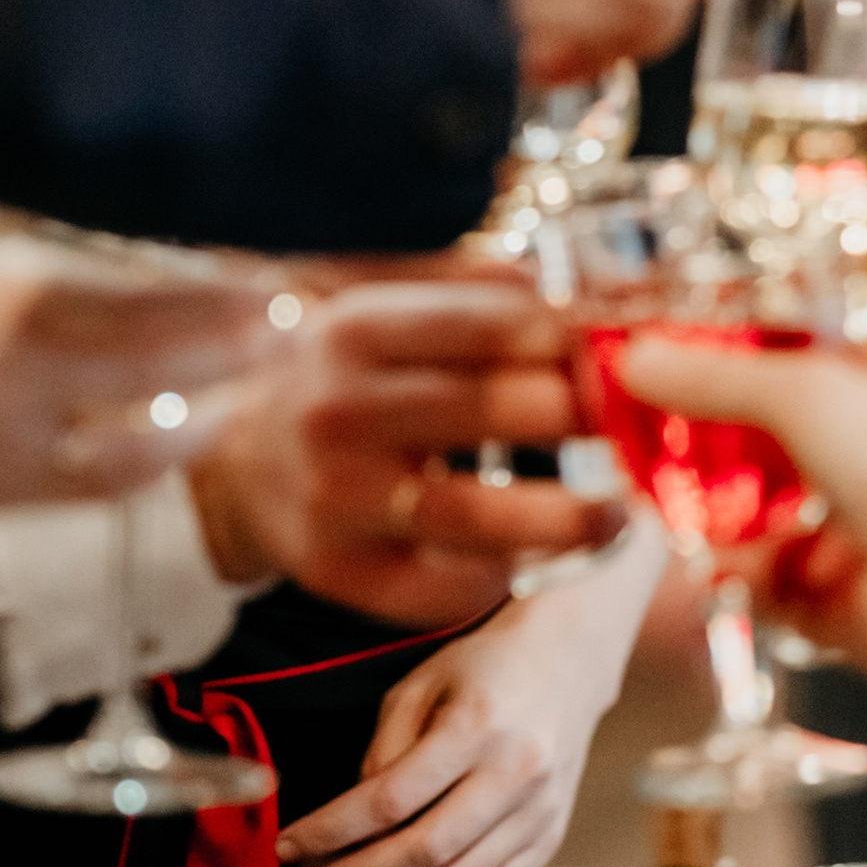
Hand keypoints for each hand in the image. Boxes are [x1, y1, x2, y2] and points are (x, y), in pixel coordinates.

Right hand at [0, 197, 275, 533]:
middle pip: (168, 353)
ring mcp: (8, 444)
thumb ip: (24, 224)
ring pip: (150, 429)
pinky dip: (160, 453)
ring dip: (217, 398)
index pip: (143, 281)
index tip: (267, 260)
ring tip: (259, 367)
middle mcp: (12, 371)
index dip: (220, 278)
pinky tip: (195, 424)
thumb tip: (119, 217)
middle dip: (242, 334)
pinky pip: (107, 482)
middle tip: (292, 310)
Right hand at [189, 278, 624, 624]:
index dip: (570, 342)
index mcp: (354, 330)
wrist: (240, 467)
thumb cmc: (339, 380)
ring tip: (616, 515)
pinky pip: (439, 588)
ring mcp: (333, 496)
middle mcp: (338, 409)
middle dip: (577, 419)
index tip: (614, 357)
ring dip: (564, 519)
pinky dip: (497, 578)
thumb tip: (586, 278)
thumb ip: (475, 289)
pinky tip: (530, 562)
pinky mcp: (336, 572)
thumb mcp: (383, 310)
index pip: (491, 326)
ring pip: (475, 515)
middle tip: (626, 428)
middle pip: (493, 410)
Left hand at [275, 578, 633, 866]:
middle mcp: (516, 775)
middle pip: (423, 853)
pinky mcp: (549, 838)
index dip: (330, 831)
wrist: (566, 663)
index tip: (288, 845)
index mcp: (478, 727)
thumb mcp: (418, 685)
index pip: (389, 800)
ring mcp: (539, 813)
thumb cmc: (483, 666)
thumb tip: (354, 818)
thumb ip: (383, 751)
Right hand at [620, 331, 866, 687]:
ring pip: (778, 521)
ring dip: (729, 523)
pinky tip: (716, 565)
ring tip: (674, 507)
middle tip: (664, 448)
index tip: (677, 373)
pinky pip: (781, 588)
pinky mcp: (852, 600)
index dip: (742, 370)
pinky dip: (748, 580)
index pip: (805, 367)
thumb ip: (715, 376)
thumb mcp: (803, 388)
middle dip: (724, 456)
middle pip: (783, 449)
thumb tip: (638, 355)